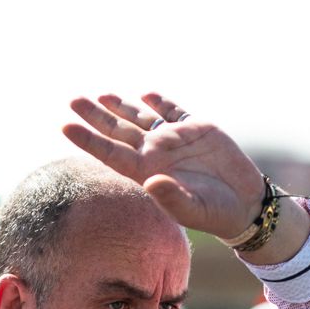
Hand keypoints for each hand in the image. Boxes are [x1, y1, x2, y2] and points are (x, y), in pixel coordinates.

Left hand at [62, 93, 266, 239]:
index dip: (88, 139)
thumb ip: (171, 197)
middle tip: (74, 100)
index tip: (65, 126)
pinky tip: (147, 95)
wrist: (244, 204)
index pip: (110, 152)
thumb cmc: (214, 213)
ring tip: (102, 95)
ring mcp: (175, 140)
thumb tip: (151, 182)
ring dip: (122, 107)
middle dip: (96, 115)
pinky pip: (174, 111)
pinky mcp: (198, 130)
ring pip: (142, 118)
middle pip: (119, 131)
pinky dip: (161, 103)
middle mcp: (157, 153)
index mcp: (148, 171)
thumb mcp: (193, 209)